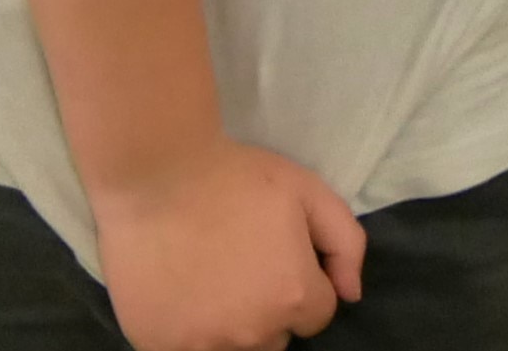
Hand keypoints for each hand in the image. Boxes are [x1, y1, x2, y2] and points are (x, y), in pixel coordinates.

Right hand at [89, 140, 366, 350]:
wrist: (155, 173)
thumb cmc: (233, 176)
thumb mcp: (305, 190)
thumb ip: (344, 242)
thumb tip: (351, 293)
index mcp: (293, 297)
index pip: (316, 314)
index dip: (301, 282)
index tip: (275, 255)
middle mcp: (253, 332)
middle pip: (275, 337)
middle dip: (267, 310)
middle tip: (240, 267)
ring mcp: (203, 345)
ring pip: (233, 349)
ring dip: (229, 325)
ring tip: (208, 281)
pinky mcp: (159, 346)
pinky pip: (187, 350)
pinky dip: (187, 332)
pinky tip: (178, 293)